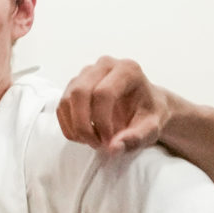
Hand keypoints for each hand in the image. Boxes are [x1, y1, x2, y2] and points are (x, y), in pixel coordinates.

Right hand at [58, 57, 172, 154]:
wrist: (144, 106)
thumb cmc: (149, 114)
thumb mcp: (152, 129)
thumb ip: (137, 138)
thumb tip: (113, 147)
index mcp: (128, 70)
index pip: (104, 93)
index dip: (102, 122)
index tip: (110, 142)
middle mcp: (105, 65)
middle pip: (80, 93)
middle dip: (84, 125)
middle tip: (97, 144)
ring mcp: (87, 73)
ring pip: (67, 100)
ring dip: (76, 128)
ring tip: (93, 141)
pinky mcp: (75, 84)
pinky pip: (61, 107)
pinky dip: (69, 127)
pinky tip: (85, 137)